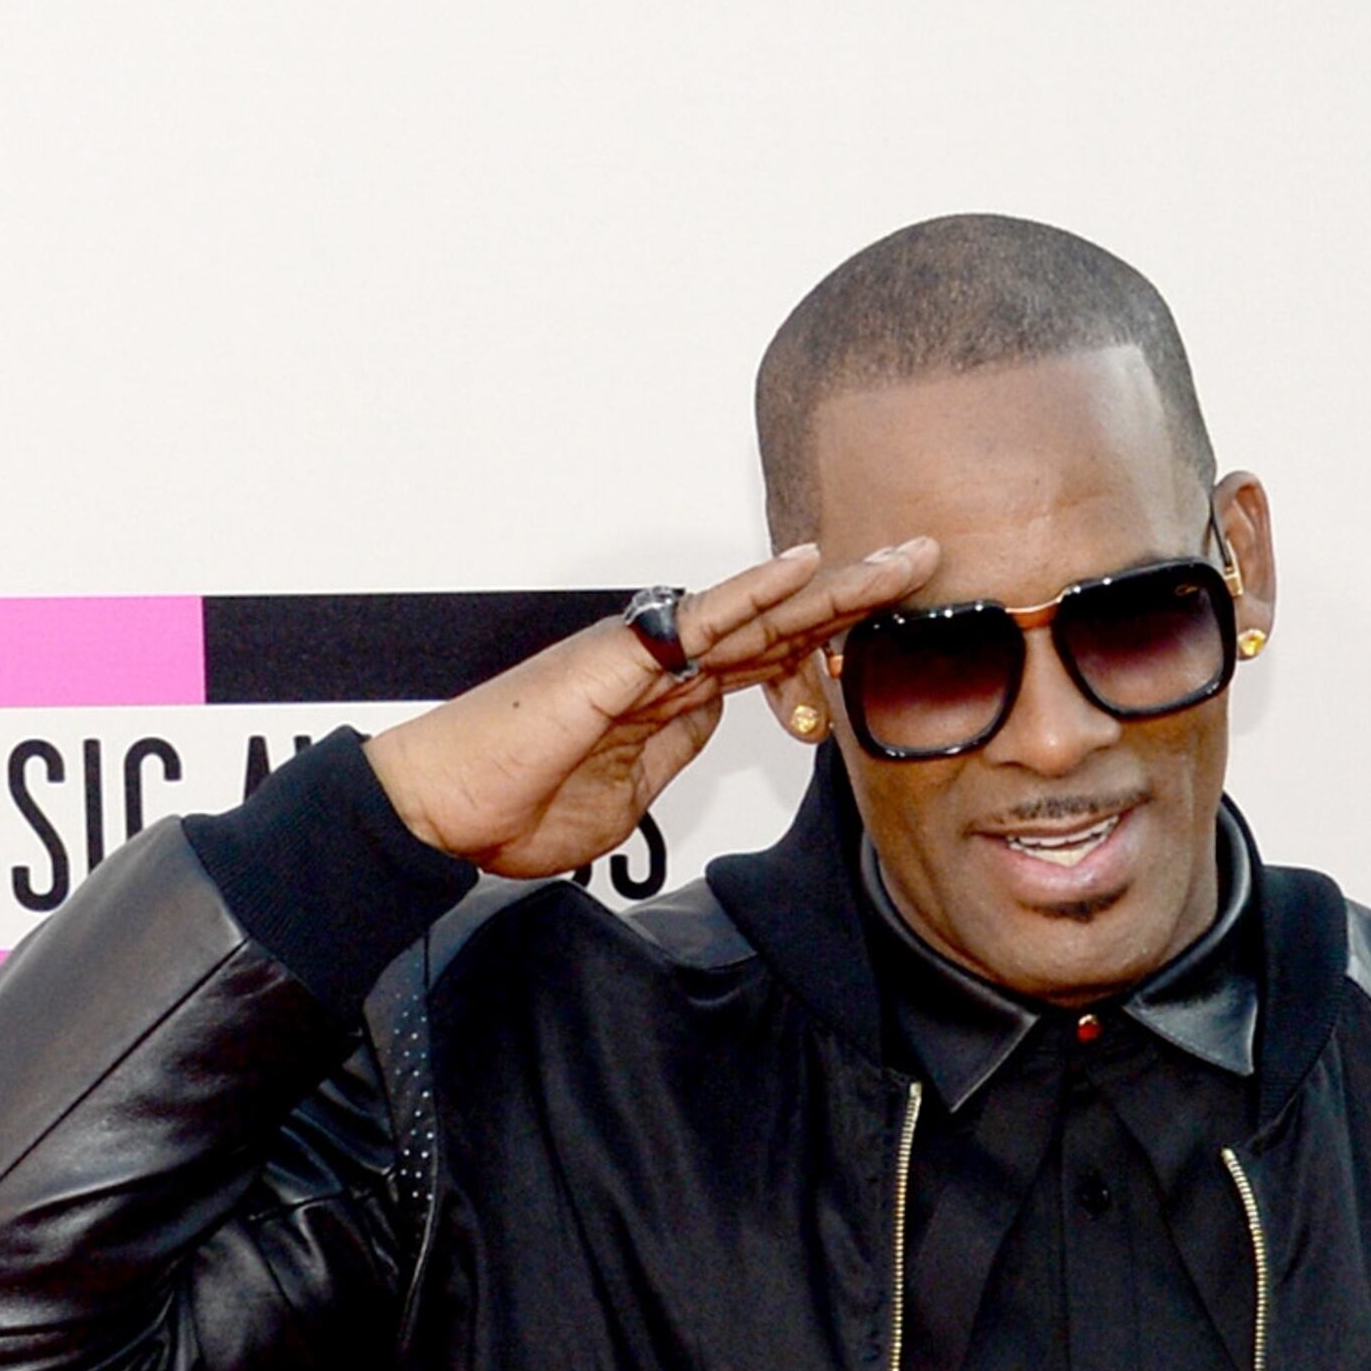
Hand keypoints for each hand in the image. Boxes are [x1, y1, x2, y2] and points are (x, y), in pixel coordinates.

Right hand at [366, 540, 939, 883]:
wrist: (447, 810)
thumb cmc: (516, 804)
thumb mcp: (628, 798)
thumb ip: (675, 755)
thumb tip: (716, 722)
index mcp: (667, 695)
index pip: (765, 660)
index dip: (826, 653)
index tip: (882, 653)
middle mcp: (664, 661)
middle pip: (778, 621)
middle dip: (854, 597)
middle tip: (923, 565)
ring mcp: (647, 654)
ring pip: (757, 610)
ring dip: (832, 585)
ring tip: (901, 560)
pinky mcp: (623, 659)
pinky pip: (701, 619)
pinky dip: (755, 590)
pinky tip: (806, 564)